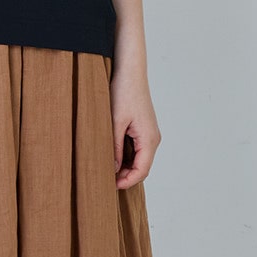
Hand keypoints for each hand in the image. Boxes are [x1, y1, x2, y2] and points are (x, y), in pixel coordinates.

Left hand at [109, 66, 159, 188]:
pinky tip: (109, 154)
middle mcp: (153, 138)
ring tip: (104, 168)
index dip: (126, 182)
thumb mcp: (115, 123)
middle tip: (103, 179)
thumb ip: (113, 148)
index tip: (109, 186)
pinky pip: (136, 149)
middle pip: (141, 167)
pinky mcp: (142, 128)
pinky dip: (124, 156)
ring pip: (138, 159)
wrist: (130, 71)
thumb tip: (112, 170)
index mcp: (149, 139)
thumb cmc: (124, 92)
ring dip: (123, 166)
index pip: (142, 171)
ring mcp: (149, 133)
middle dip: (124, 176)